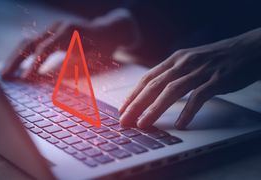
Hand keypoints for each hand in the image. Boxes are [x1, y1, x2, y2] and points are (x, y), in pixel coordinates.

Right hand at [1, 8, 137, 80]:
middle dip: (15, 61)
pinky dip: (24, 54)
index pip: (43, 50)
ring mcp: (55, 27)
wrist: (112, 30)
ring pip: (29, 41)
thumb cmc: (105, 48)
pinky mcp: (53, 31)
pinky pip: (35, 42)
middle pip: (30, 43)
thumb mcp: (93, 60)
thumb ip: (73, 69)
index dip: (32, 66)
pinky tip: (17, 66)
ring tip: (6, 73)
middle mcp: (59, 27)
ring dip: (16, 58)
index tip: (23, 80)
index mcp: (69, 33)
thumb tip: (51, 84)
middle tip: (5, 78)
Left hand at [119, 28, 260, 129]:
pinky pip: (199, 96)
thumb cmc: (217, 58)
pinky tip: (180, 124)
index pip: (148, 78)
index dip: (133, 94)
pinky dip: (188, 111)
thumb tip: (155, 91)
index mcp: (175, 59)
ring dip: (155, 109)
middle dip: (137, 104)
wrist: (248, 49)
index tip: (123, 109)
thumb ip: (173, 74)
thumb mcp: (190, 61)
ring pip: (171, 90)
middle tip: (126, 121)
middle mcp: (184, 63)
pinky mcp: (217, 80)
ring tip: (143, 124)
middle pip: (154, 85)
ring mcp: (200, 71)